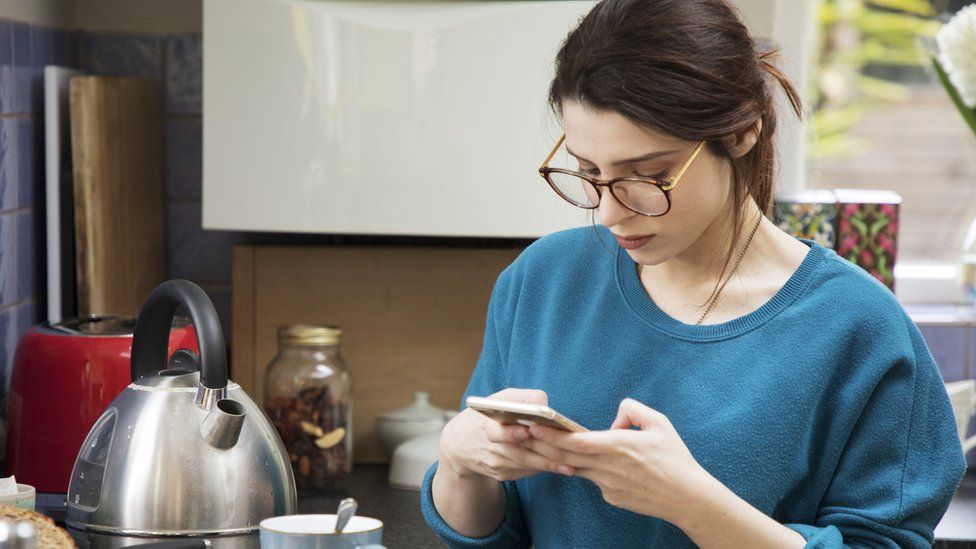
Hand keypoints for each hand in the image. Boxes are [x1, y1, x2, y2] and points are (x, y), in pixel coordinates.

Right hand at [437, 388, 570, 482]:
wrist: (460, 445)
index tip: (528, 431)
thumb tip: (545, 404)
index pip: (499, 432)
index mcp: (486, 426)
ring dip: (548, 465)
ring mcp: (496, 465)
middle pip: (520, 453)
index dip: (514, 433)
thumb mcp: (498, 399)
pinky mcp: (502, 475)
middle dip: (543, 453)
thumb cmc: (486, 416)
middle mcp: (491, 449)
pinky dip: (542, 468)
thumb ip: (521, 397)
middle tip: (565, 454)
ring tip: (570, 465)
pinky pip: (525, 472)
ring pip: (526, 465)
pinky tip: (560, 467)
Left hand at [520, 398, 713, 525]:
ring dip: (560, 458)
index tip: (533, 426)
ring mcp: (608, 486)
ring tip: (543, 445)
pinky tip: (591, 464)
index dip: (551, 435)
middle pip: (567, 457)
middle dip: (543, 446)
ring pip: (577, 469)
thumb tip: (615, 418)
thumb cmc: (676, 458)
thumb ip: (633, 410)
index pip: (576, 442)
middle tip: (523, 435)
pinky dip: (590, 470)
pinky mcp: (612, 498)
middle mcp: (608, 467)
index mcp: (618, 446)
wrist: (687, 498)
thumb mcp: (660, 423)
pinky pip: (595, 479)